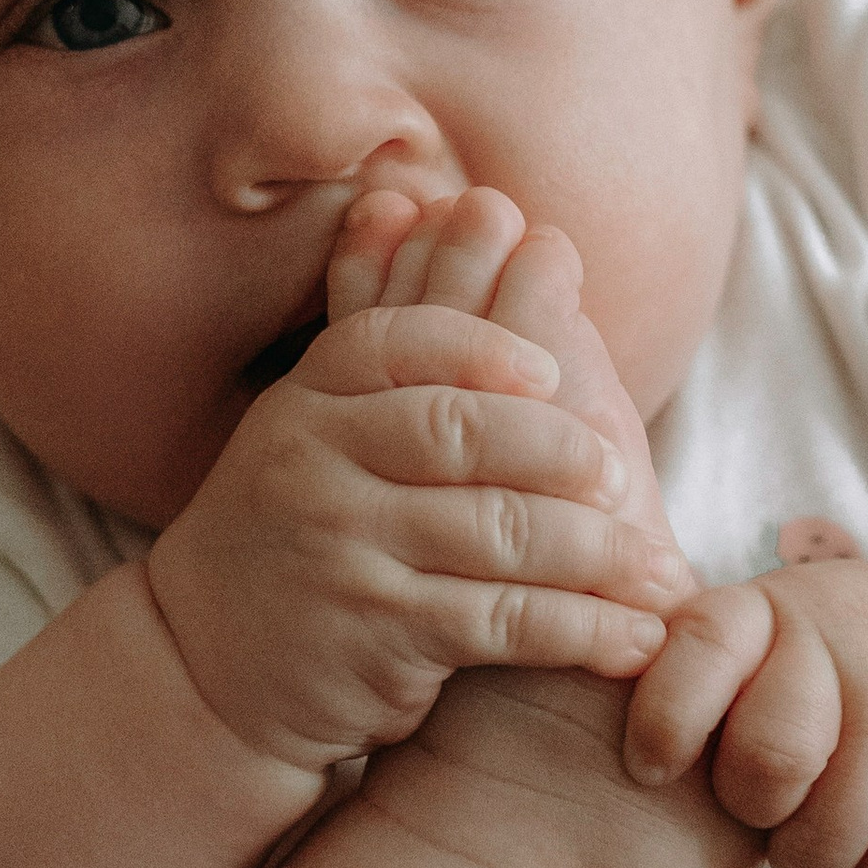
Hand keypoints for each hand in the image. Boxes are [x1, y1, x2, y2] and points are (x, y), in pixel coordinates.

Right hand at [147, 185, 688, 776]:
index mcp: (311, 398)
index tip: (552, 367)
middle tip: (620, 471)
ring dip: (597, 550)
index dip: (481, 346)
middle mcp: (313, 464)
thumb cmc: (304, 531)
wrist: (210, 665)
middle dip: (556, 446)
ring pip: (496, 530)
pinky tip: (633, 634)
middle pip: (458, 432)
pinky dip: (582, 628)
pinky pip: (501, 620)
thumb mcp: (322, 429)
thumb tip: (473, 202)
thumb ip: (399, 344)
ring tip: (658, 566)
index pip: (398, 343)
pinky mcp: (375, 638)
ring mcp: (341, 552)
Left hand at [621, 551, 867, 867]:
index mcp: (765, 613)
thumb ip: (678, 668)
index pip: (704, 648)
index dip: (666, 717)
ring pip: (822, 843)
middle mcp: (840, 646)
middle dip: (755, 808)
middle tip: (771, 797)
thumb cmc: (827, 668)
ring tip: (826, 809)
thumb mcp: (756, 638)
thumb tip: (567, 731)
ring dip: (812, 852)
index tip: (650, 767)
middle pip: (768, 765)